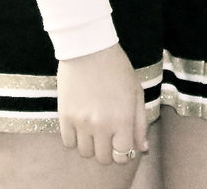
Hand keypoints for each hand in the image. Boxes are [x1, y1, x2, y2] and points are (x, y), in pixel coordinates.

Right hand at [57, 42, 146, 164]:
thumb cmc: (117, 68)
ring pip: (85, 153)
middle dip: (109, 151)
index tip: (123, 145)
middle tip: (110, 136)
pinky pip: (69, 143)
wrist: (89, 49)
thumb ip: (140, 123)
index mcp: (122, 119)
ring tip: (96, 129)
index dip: (124, 153)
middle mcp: (101, 125)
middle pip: (103, 158)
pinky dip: (76, 139)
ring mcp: (81, 123)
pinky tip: (82, 124)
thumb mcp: (136, 92)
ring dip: (92, 145)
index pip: (122, 155)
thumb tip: (142, 148)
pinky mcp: (64, 117)